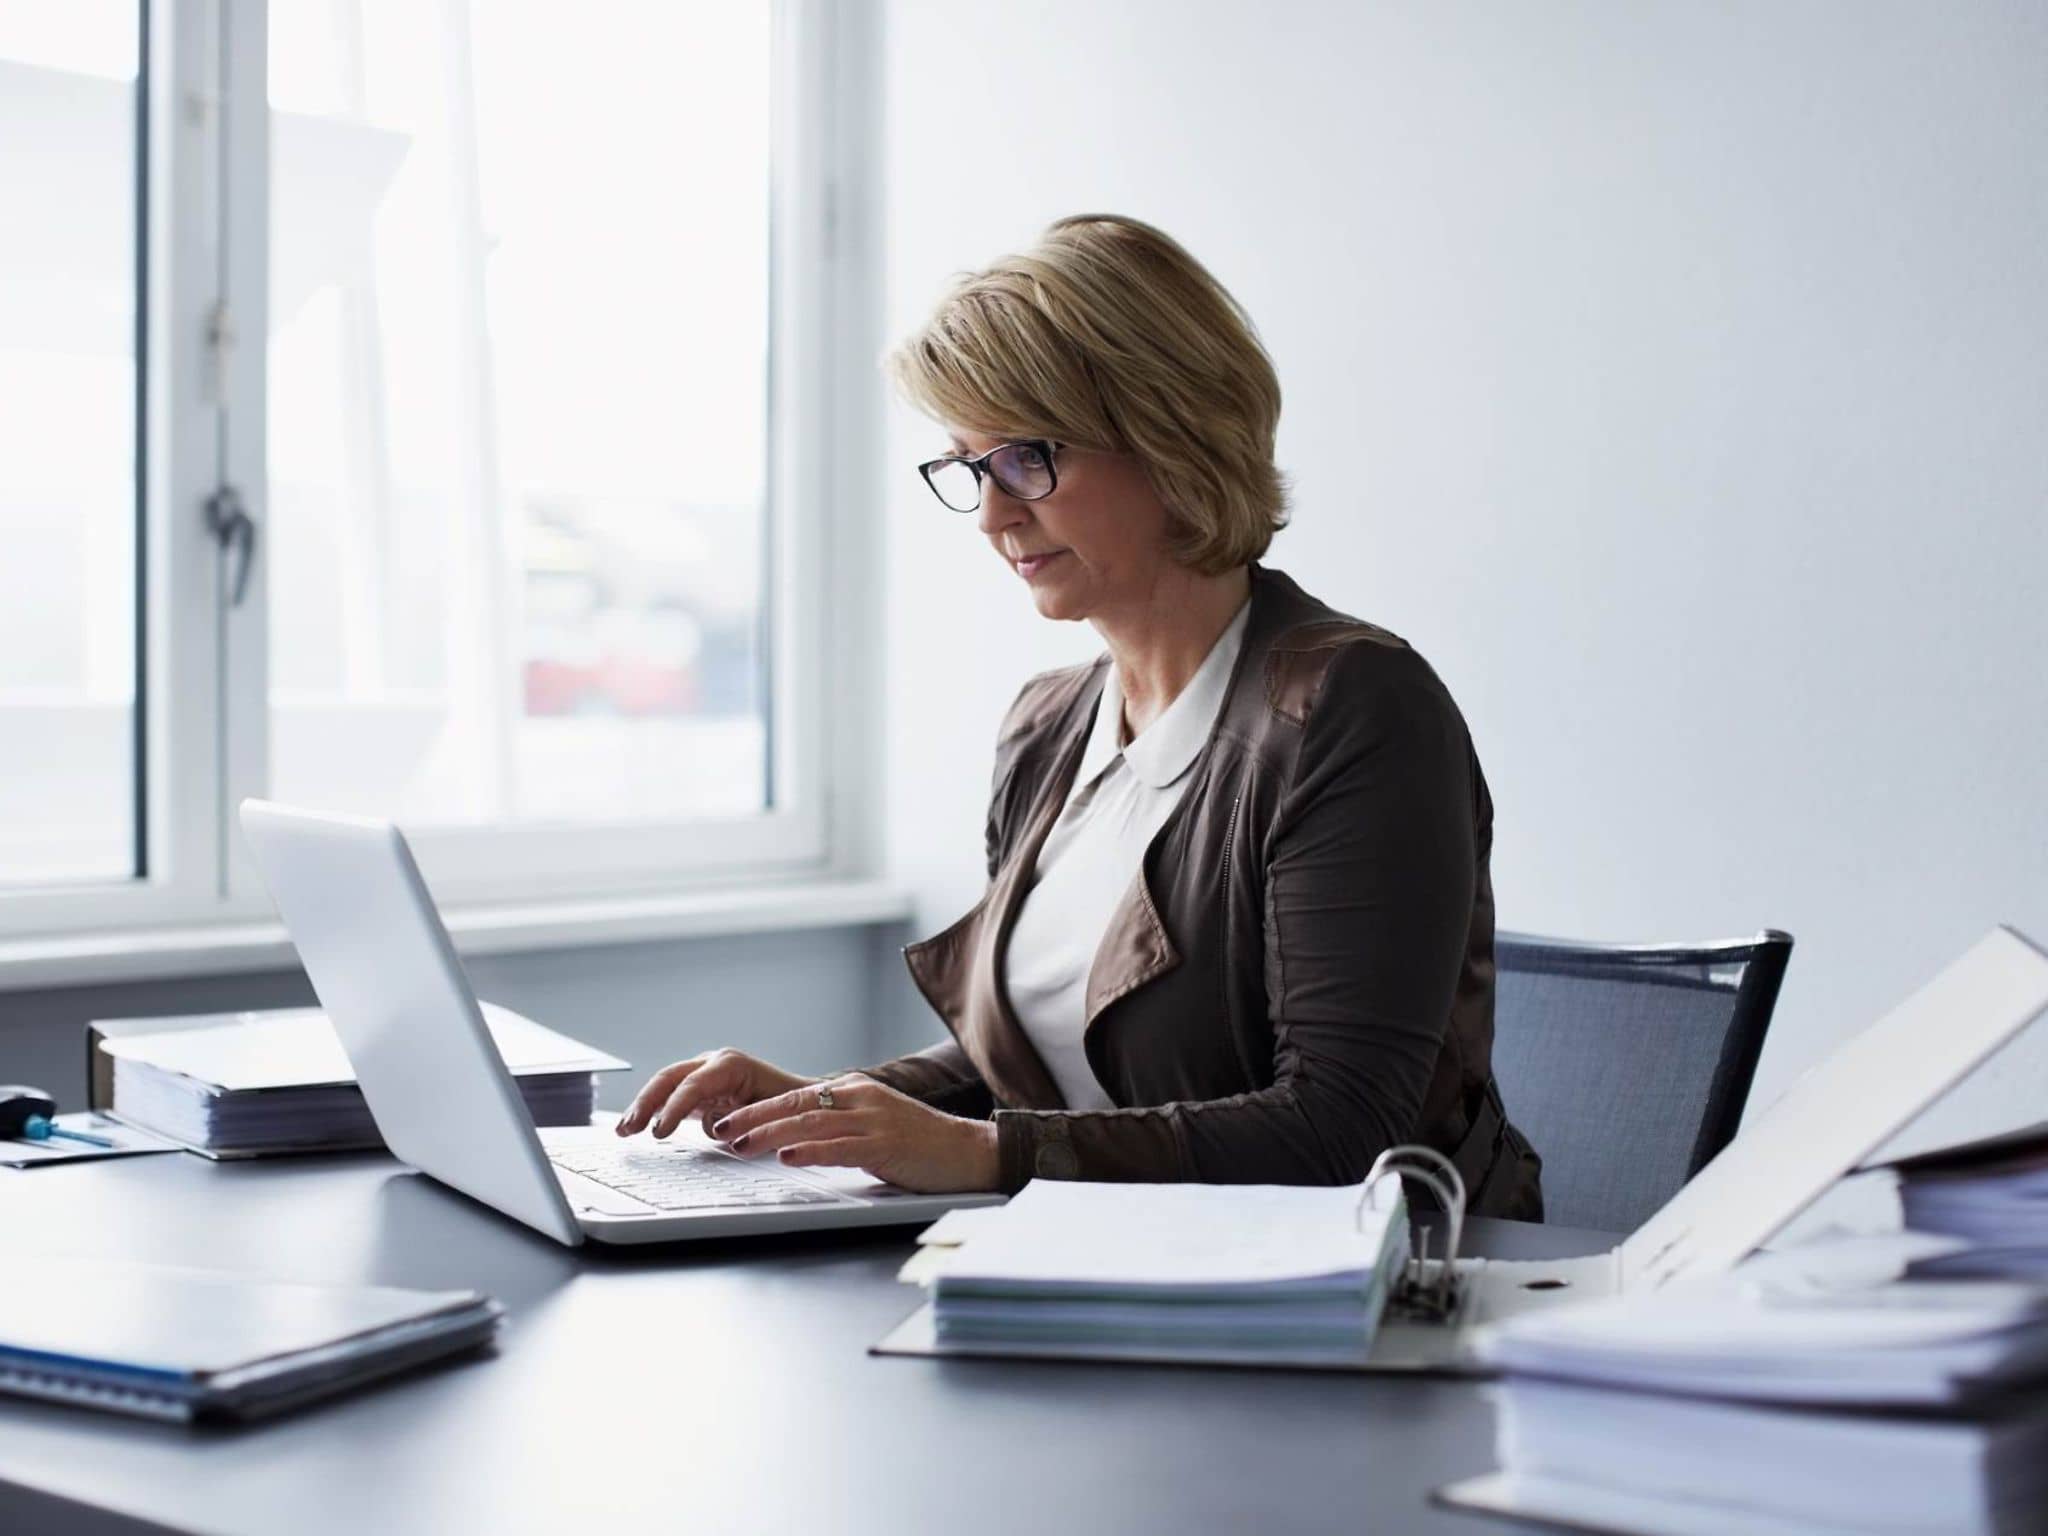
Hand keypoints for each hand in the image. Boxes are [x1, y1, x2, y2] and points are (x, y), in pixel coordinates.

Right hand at [615, 1049, 816, 1140]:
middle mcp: (714, 1064)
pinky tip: (635, 1125)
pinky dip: (653, 1110)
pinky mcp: (701, 1090)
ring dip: (643, 1106)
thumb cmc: (790, 1106)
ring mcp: (705, 1074)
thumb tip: (718, 1129)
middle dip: (646, 1103)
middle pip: (670, 1079)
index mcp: (731, 1065)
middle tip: (629, 1129)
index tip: (659, 1132)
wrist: (802, 1100)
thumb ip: (743, 1119)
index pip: (693, 1085)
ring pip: (665, 1085)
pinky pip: (671, 1096)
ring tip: (623, 1129)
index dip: (673, 1109)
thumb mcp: (770, 1113)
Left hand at [709, 1074, 999, 1193]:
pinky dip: (809, 1151)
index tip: (729, 1120)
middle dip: (754, 1118)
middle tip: (722, 1130)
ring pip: (810, 1123)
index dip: (758, 1108)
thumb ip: (839, 1128)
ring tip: (741, 1145)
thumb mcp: (875, 1126)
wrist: (968, 1151)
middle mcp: (862, 1098)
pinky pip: (839, 1146)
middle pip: (796, 1104)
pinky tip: (787, 1157)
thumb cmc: (920, 1144)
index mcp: (856, 1091)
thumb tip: (794, 1142)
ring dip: (770, 1135)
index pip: (797, 1096)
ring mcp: (875, 1121)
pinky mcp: (886, 1145)